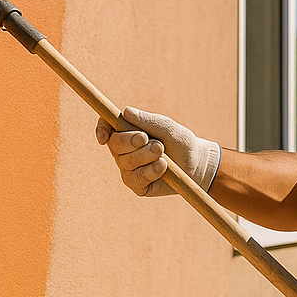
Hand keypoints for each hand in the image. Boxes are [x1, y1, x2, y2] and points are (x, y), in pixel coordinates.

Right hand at [95, 107, 220, 196]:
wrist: (195, 164)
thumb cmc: (179, 142)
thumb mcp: (168, 128)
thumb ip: (148, 120)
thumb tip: (126, 112)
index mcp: (127, 132)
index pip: (107, 127)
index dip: (101, 129)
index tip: (105, 136)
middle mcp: (123, 151)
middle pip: (115, 144)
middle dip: (132, 141)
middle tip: (155, 142)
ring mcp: (129, 169)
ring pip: (126, 162)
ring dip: (147, 156)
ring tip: (164, 153)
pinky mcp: (137, 185)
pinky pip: (136, 179)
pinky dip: (150, 172)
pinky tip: (163, 167)